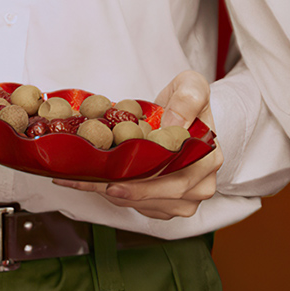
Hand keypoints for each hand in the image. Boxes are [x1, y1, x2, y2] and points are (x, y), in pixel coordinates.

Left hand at [51, 70, 222, 221]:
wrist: (182, 112)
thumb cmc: (187, 100)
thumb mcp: (192, 85)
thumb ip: (187, 99)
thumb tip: (172, 124)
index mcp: (208, 159)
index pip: (176, 180)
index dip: (143, 185)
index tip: (113, 183)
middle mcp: (199, 185)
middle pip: (157, 197)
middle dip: (119, 191)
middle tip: (88, 181)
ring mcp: (184, 198)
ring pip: (144, 204)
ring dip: (110, 194)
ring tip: (80, 179)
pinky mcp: (166, 203)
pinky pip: (138, 205)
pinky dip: (113, 195)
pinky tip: (90, 181)